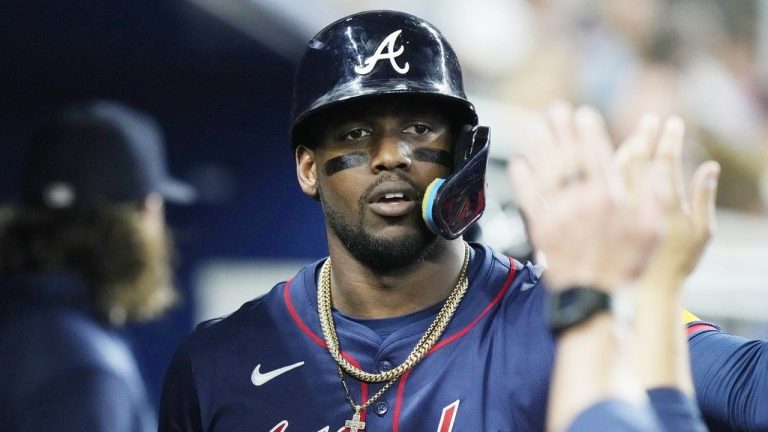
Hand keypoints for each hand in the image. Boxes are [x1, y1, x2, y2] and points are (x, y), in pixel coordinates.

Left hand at [509, 103, 668, 290]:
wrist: (594, 297)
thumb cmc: (627, 265)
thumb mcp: (653, 231)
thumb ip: (655, 195)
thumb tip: (659, 165)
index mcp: (610, 198)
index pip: (598, 156)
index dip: (589, 132)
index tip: (584, 114)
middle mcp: (582, 202)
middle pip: (569, 157)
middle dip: (563, 131)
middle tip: (556, 110)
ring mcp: (559, 214)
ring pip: (546, 172)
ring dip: (540, 146)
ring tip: (534, 125)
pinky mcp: (541, 229)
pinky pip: (529, 199)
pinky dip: (523, 180)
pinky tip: (518, 163)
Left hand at [614, 115, 719, 286]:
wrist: (639, 290)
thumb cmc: (677, 262)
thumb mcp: (701, 234)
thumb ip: (705, 198)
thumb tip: (711, 165)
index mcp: (664, 205)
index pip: (666, 161)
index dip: (669, 139)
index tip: (673, 122)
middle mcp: (636, 204)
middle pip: (636, 159)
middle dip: (644, 135)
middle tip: (650, 119)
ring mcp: (616, 209)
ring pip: (614, 169)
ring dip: (625, 146)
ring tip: (636, 136)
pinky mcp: (599, 215)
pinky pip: (598, 183)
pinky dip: (607, 165)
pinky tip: (616, 157)